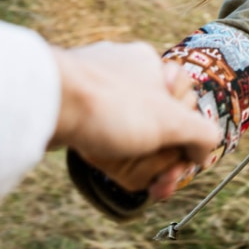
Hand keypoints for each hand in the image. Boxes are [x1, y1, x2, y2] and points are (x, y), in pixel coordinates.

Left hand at [48, 42, 218, 196]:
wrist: (43, 104)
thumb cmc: (111, 107)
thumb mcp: (172, 123)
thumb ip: (201, 134)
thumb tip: (205, 151)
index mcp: (149, 63)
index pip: (181, 104)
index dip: (183, 141)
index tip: (176, 169)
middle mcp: (120, 67)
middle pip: (152, 118)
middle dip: (159, 155)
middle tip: (156, 185)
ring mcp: (91, 82)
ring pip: (123, 124)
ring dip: (134, 156)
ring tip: (132, 181)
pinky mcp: (66, 98)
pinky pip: (94, 126)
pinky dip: (103, 147)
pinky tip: (102, 163)